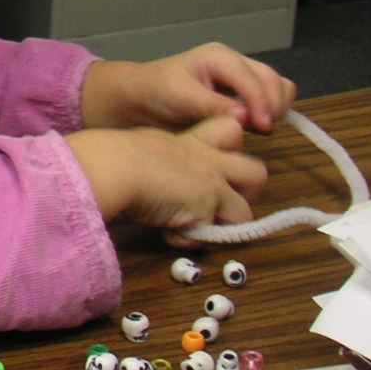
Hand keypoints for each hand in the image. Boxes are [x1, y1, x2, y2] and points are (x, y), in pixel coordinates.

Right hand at [66, 117, 267, 230]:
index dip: (231, 147)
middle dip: (247, 192)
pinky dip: (189, 239)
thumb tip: (151, 177)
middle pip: (257, 172)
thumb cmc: (113, 153)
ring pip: (245, 213)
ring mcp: (211, 187)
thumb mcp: (142, 146)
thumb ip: (157, 158)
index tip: (214, 162)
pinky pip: (207, 236)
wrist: (114, 166)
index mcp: (190, 141)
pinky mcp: (206, 211)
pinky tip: (167, 233)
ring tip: (196, 225)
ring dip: (224, 225)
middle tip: (220, 200)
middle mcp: (208, 161)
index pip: (231, 130)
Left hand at [81, 43, 297, 133]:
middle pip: (273, 80)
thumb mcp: (180, 97)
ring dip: (275, 108)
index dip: (261, 103)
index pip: (253, 78)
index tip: (262, 128)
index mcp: (219, 57)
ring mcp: (242, 76)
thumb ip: (213, 105)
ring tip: (257, 127)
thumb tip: (246, 117)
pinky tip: (255, 125)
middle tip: (260, 130)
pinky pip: (271, 97)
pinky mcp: (244, 92)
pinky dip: (271, 110)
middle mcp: (235, 63)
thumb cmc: (157, 91)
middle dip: (272, 105)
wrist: (143, 98)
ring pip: (278, 87)